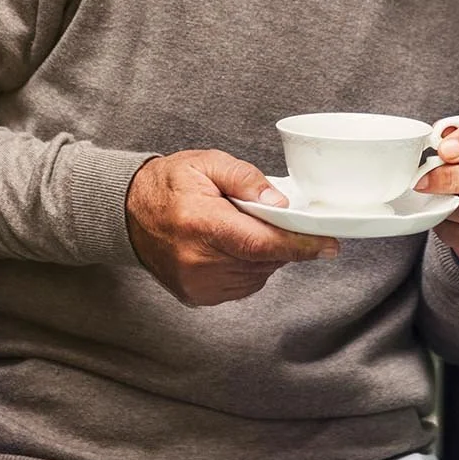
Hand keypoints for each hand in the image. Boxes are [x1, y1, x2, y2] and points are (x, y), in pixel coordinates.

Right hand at [126, 150, 337, 305]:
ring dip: (265, 253)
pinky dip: (249, 266)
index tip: (329, 246)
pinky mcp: (197, 297)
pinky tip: (234, 245)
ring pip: (257, 274)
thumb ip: (246, 179)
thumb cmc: (170, 183)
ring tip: (243, 226)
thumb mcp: (208, 163)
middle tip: (272, 216)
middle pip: (264, 259)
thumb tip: (280, 203)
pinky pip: (242, 284)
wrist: (129, 212)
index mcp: (201, 223)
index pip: (261, 243)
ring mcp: (197, 284)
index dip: (299, 246)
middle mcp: (198, 261)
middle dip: (280, 240)